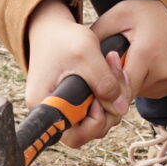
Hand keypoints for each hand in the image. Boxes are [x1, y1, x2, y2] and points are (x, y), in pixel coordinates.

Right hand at [24, 0, 128, 148]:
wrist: (52, 30)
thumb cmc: (64, 39)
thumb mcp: (86, 53)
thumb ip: (105, 81)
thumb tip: (120, 108)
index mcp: (45, 105)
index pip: (75, 135)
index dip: (95, 121)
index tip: (99, 98)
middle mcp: (52, 113)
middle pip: (88, 132)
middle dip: (109, 112)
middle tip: (115, 83)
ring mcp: (63, 110)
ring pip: (95, 123)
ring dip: (112, 103)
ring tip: (113, 73)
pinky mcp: (72, 104)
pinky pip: (94, 112)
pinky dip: (108, 98)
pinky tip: (111, 77)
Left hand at [93, 0, 166, 102]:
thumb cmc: (158, 16)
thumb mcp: (125, 13)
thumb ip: (100, 31)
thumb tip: (80, 52)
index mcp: (146, 55)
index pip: (118, 88)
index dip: (103, 85)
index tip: (98, 75)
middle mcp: (159, 75)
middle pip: (123, 92)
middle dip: (112, 82)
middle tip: (109, 64)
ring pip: (133, 93)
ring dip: (126, 82)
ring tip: (130, 59)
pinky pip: (145, 91)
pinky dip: (139, 82)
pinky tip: (143, 65)